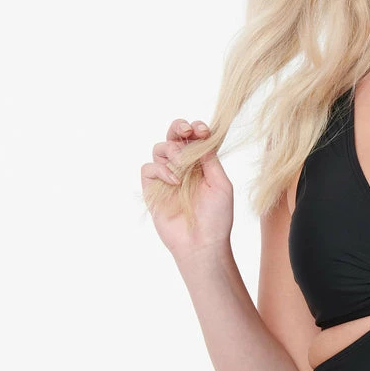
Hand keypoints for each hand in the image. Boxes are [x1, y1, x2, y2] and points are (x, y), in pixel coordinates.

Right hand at [141, 118, 232, 262]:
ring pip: (160, 148)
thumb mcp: (221, 185)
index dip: (196, 129)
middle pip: (174, 136)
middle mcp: (183, 168)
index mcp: (202, 164)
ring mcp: (166, 177)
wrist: (202, 243)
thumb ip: (210, 160)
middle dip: (179, 127)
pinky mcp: (152, 189)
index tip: (202, 130)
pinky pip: (148, 168)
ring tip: (182, 166)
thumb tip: (201, 138)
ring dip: (171, 150)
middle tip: (186, 131)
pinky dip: (161, 169)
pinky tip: (174, 181)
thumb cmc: (217, 218)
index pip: (195, 139)